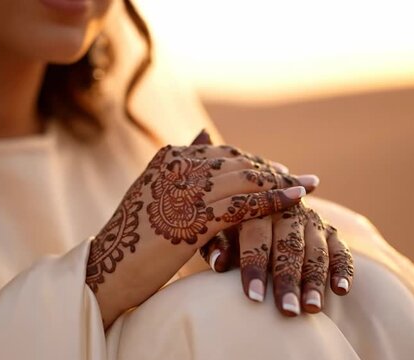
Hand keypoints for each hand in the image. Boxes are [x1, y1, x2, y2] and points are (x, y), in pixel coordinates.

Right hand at [85, 143, 307, 326]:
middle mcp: (177, 166)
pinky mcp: (193, 217)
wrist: (107, 268)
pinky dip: (273, 200)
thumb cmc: (133, 236)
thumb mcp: (156, 192)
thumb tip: (205, 134)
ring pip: (245, 180)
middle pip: (238, 162)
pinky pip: (243, 205)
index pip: (224, 153)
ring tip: (306, 188)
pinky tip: (295, 201)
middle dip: (273, 170)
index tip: (279, 171)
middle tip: (301, 180)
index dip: (255, 162)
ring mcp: (185, 190)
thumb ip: (182, 167)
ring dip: (281, 182)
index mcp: (168, 157)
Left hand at [194, 133, 353, 315]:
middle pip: (289, 246)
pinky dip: (343, 269)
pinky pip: (341, 250)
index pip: (256, 237)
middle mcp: (288, 211)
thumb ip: (216, 245)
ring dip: (315, 280)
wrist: (258, 202)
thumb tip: (218, 264)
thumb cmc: (229, 228)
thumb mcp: (217, 231)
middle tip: (287, 311)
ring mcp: (312, 220)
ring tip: (312, 309)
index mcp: (256, 207)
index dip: (255, 267)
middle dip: (288, 280)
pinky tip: (341, 290)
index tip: (253, 297)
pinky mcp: (331, 231)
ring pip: (316, 250)